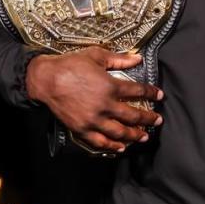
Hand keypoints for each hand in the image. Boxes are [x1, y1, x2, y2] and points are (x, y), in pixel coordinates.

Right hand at [26, 47, 163, 152]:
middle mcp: (105, 105)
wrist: (45, 79)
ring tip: (143, 136)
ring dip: (134, 135)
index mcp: (111, 86)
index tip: (159, 95)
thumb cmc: (70, 65)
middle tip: (157, 120)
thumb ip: (119, 59)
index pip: (138, 91)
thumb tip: (138, 58)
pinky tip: (120, 147)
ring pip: (119, 132)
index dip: (151, 93)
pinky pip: (99, 142)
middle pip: (133, 116)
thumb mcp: (96, 56)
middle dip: (148, 119)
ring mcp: (93, 120)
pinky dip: (112, 146)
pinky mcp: (81, 129)